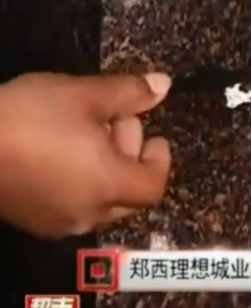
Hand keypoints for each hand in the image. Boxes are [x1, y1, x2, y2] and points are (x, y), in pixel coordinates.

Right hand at [0, 72, 171, 238]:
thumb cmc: (29, 117)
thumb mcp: (84, 95)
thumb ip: (130, 93)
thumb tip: (164, 85)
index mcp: (108, 186)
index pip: (154, 186)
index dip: (160, 161)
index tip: (154, 136)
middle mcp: (87, 213)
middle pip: (129, 195)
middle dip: (131, 157)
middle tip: (118, 121)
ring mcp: (55, 222)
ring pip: (99, 201)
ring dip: (106, 168)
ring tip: (86, 131)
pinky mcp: (29, 221)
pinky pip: (70, 205)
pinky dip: (80, 182)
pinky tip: (59, 151)